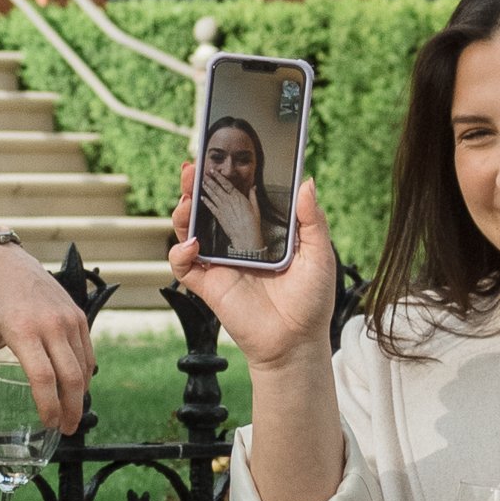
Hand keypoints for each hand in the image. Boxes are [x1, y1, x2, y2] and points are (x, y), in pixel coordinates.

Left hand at [0, 243, 94, 434]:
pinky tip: (76, 389)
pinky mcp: (78, 315)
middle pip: (71, 377)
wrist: (5, 264)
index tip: (48, 423)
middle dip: (72, 409)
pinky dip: (84, 375)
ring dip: (81, 395)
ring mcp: (68, 318)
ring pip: (83, 367)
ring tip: (70, 413)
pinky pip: (87, 353)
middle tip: (65, 429)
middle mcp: (50, 323)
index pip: (43, 377)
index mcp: (21, 330)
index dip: (49, 405)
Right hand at [169, 165, 336, 368]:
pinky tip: (192, 245)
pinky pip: (184, 266)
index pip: (237, 198)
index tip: (219, 159)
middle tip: (192, 170)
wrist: (297, 341)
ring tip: (186, 201)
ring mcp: (220, 264)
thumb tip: (307, 182)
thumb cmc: (311, 300)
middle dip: (195, 187)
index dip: (225, 179)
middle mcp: (236, 244)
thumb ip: (312, 219)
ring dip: (182, 213)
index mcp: (260, 232)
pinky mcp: (209, 286)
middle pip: (208, 209)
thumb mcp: (319, 254)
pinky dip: (180, 254)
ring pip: (189, 232)